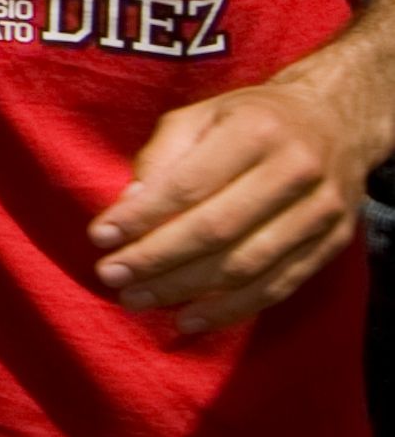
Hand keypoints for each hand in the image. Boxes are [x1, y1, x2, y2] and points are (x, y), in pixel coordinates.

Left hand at [87, 75, 386, 333]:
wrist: (337, 121)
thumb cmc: (250, 118)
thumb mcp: (200, 116)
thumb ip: (162, 157)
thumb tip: (127, 208)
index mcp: (255, 131)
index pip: (190, 184)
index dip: (142, 216)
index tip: (100, 237)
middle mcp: (295, 170)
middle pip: (216, 230)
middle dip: (156, 259)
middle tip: (111, 275)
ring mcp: (321, 211)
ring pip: (246, 265)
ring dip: (185, 290)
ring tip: (137, 299)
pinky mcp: (332, 243)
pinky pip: (277, 286)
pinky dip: (230, 309)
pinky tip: (188, 319)